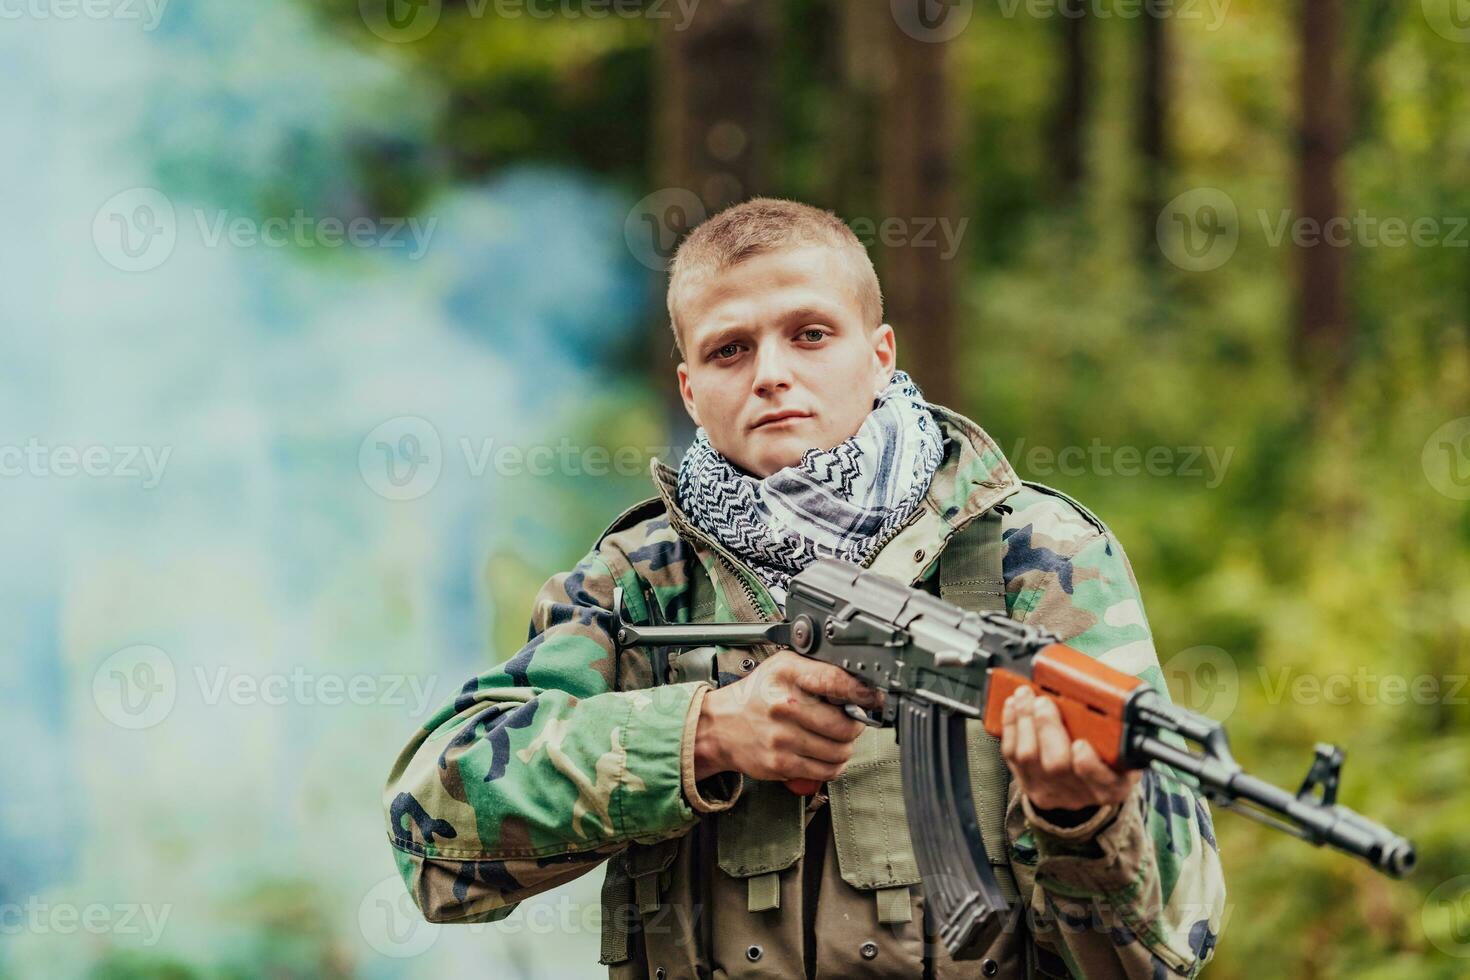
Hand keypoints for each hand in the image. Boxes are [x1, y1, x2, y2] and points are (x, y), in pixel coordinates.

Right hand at [693, 649, 879, 783]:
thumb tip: (859, 682)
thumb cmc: (757, 695)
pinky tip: (826, 755)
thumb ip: (819, 670)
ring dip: (845, 747)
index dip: (862, 692)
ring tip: (836, 739)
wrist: (720, 726)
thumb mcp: (783, 667)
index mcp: (787, 675)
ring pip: (840, 751)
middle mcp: (784, 706)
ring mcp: (782, 738)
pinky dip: (833, 766)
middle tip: (850, 722)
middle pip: (845, 724)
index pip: (835, 681)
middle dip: (855, 725)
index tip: (873, 698)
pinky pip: (825, 771)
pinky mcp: (781, 764)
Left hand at [1000, 685, 1140, 815]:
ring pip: (1029, 757)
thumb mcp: (1122, 748)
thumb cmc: (1107, 758)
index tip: (1081, 744)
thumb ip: (1114, 731)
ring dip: (1024, 721)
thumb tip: (1102, 695)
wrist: (1086, 783)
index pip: (1102, 781)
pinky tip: (1013, 707)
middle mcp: (1080, 793)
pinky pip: (1011, 754)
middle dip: (1047, 727)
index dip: (1088, 765)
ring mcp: (1050, 791)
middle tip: (1043, 702)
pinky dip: (1010, 725)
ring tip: (1025, 697)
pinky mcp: (1027, 783)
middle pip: (1057, 765)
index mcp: (1112, 785)